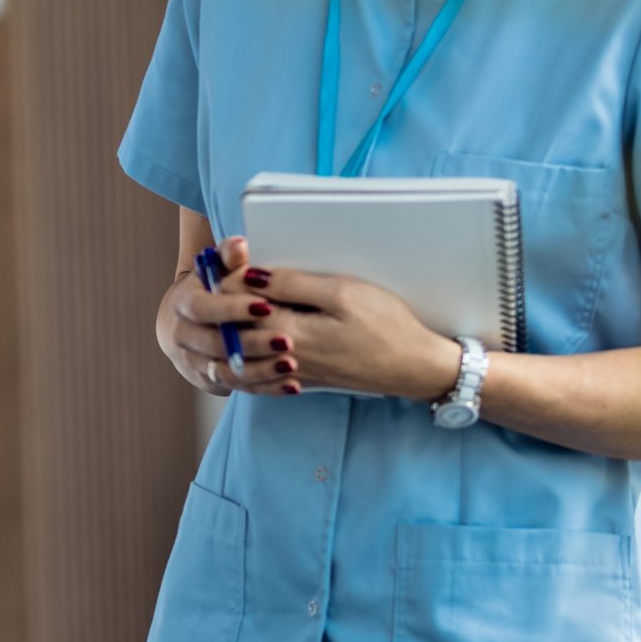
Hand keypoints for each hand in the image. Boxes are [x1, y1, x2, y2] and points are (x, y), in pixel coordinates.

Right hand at [159, 235, 302, 397]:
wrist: (189, 320)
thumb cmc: (213, 288)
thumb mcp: (218, 269)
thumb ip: (230, 258)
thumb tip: (240, 244)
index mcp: (182, 303)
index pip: (202, 308)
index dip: (232, 308)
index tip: (267, 306)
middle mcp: (182, 335)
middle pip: (214, 344)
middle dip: (252, 343)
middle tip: (287, 341)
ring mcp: (193, 362)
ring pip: (225, 371)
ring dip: (260, 370)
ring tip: (292, 365)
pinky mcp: (209, 381)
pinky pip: (237, 388)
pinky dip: (265, 387)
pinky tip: (291, 384)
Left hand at [240, 267, 459, 402]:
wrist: (415, 369)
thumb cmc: (386, 327)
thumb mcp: (342, 293)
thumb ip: (292, 285)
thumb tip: (250, 274)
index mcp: (286, 332)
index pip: (234, 306)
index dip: (227, 281)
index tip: (232, 261)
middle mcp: (280, 357)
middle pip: (232, 330)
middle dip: (225, 303)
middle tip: (229, 278)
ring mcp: (290, 373)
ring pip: (241, 354)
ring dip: (233, 329)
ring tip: (241, 304)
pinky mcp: (302, 380)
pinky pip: (259, 372)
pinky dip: (247, 354)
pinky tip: (254, 336)